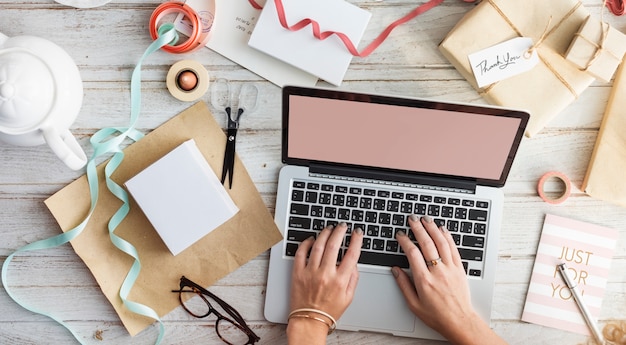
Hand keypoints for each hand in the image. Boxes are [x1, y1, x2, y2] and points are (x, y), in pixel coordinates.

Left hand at [287, 223, 362, 342]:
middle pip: (334, 245)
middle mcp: (325, 274)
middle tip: (342, 226)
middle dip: (340, 231)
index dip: (356, 240)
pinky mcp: (298, 273)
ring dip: (324, 234)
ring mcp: (310, 272)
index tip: (357, 232)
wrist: (309, 320)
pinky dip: (306, 243)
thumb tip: (354, 263)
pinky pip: (301, 253)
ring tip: (328, 229)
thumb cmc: (329, 311)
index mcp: (340, 280)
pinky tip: (311, 239)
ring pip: (318, 246)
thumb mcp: (348, 297)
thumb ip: (353, 278)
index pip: (352, 254)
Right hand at [392, 215, 506, 344]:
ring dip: (432, 228)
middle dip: (418, 228)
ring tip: (426, 219)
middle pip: (427, 244)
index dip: (405, 241)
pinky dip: (448, 237)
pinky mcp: (459, 269)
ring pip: (441, 243)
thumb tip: (395, 270)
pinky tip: (443, 229)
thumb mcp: (413, 304)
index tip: (400, 235)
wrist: (459, 321)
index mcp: (424, 280)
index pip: (412, 253)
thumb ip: (403, 285)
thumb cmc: (437, 315)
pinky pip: (453, 248)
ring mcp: (450, 269)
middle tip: (412, 219)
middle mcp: (437, 272)